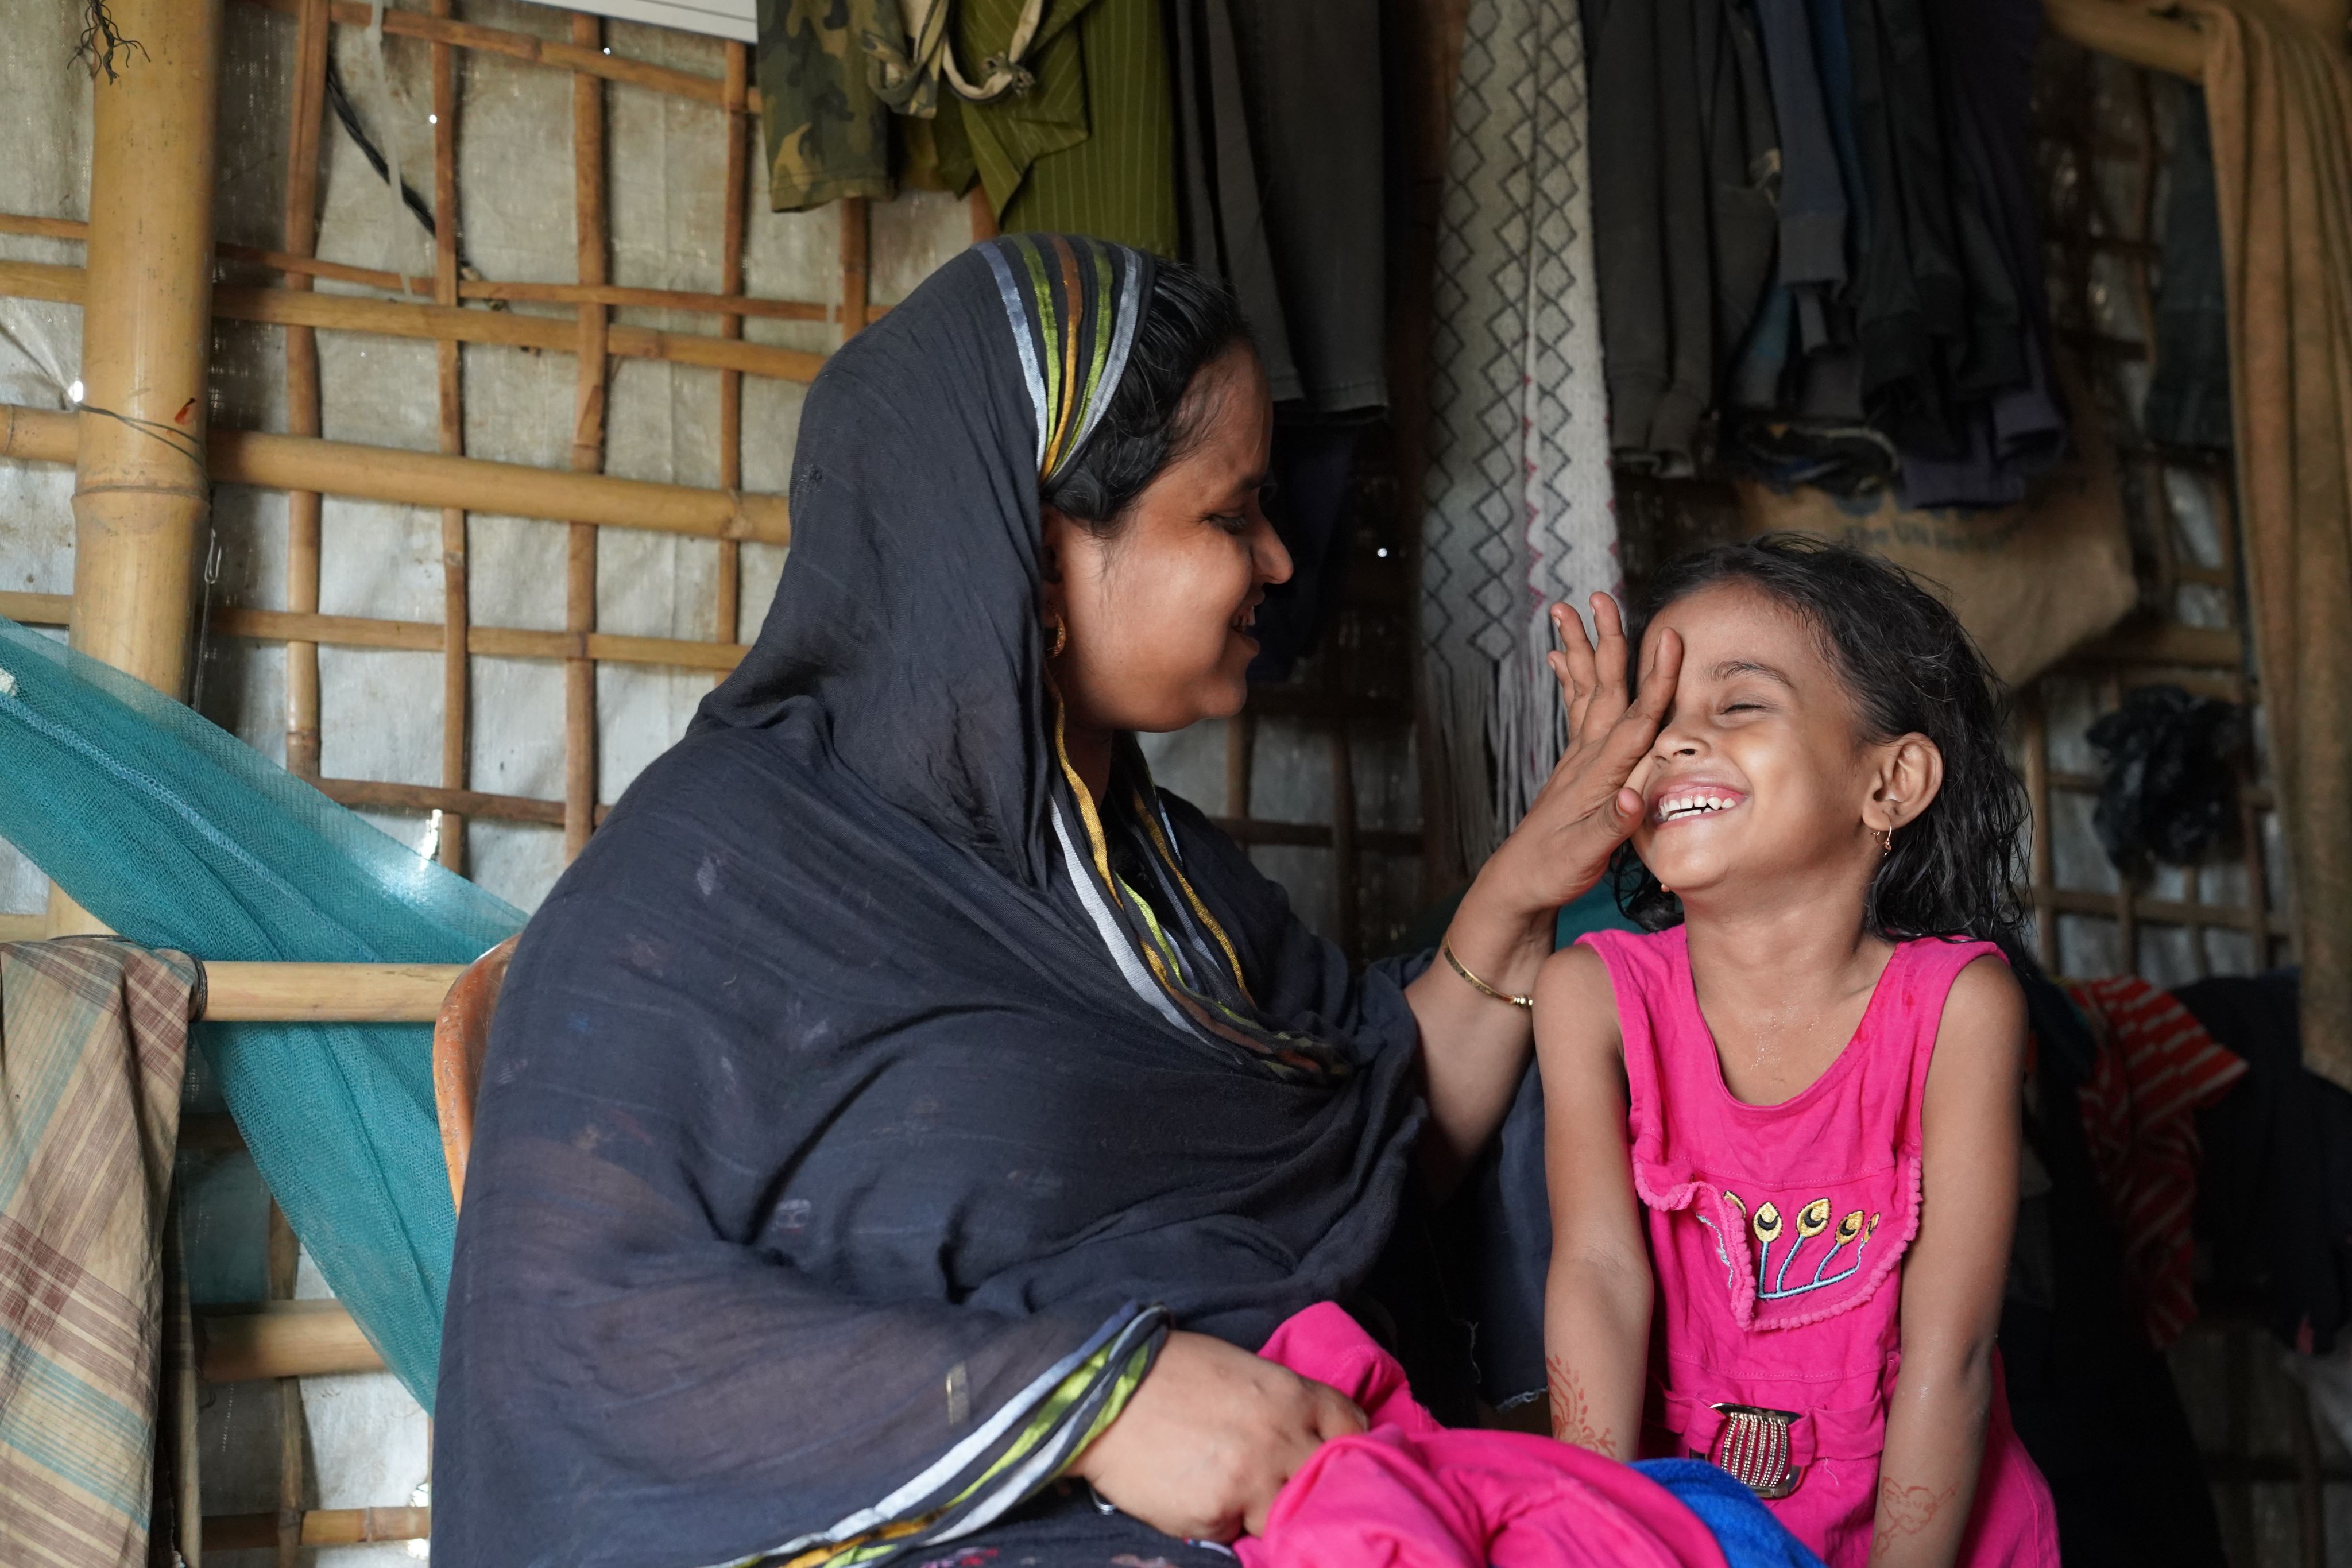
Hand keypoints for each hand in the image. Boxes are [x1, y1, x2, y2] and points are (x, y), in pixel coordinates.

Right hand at [1068, 1330, 1366, 1542]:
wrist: (1101, 1394)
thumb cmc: (1166, 1373)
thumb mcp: (1240, 1370)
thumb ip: (1280, 1404)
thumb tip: (1304, 1435)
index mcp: (1290, 1396)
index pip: (1352, 1428)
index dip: (1348, 1445)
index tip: (1336, 1456)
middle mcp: (1281, 1439)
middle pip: (1328, 1480)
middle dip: (1313, 1485)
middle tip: (1287, 1484)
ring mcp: (1251, 1480)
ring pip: (1285, 1516)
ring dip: (1265, 1509)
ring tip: (1231, 1488)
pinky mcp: (1216, 1514)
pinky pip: (1234, 1530)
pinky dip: (1220, 1520)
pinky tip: (1193, 1493)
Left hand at [1488, 594, 1681, 914]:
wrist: (1517, 884)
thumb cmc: (1552, 871)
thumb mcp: (1585, 856)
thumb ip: (1612, 825)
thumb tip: (1635, 798)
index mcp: (1598, 775)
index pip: (1635, 720)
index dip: (1656, 680)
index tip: (1669, 639)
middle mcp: (1585, 758)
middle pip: (1604, 690)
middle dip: (1607, 642)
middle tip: (1602, 596)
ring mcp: (1576, 759)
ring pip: (1585, 692)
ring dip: (1582, 650)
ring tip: (1568, 609)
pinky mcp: (1572, 766)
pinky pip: (1574, 712)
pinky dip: (1569, 680)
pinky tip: (1559, 658)